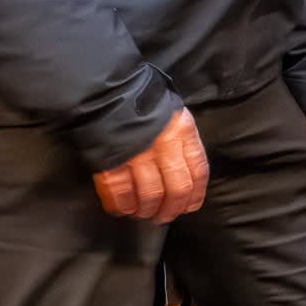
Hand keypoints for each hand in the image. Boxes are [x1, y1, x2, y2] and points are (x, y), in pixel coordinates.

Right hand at [92, 108, 209, 224]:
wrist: (106, 89)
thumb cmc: (143, 103)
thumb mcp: (174, 116)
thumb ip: (182, 142)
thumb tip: (187, 175)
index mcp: (183, 131)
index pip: (198, 172)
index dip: (195, 195)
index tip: (189, 207)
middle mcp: (164, 145)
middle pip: (177, 189)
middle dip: (171, 209)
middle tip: (163, 217)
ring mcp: (137, 153)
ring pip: (150, 194)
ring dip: (146, 210)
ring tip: (143, 214)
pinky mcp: (111, 159)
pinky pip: (119, 191)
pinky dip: (121, 205)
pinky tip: (122, 209)